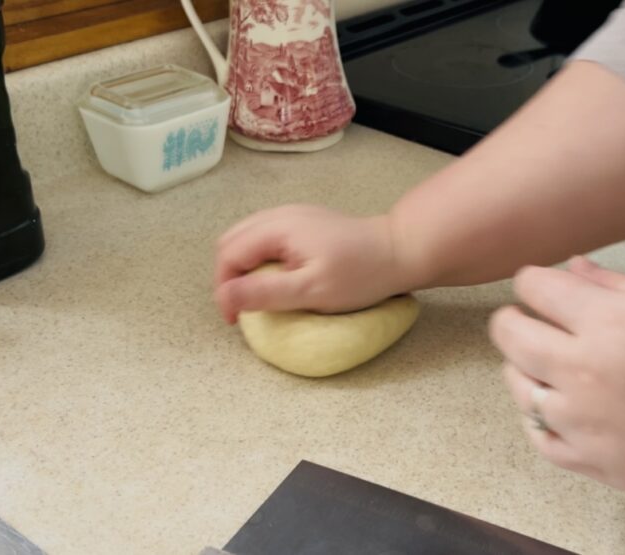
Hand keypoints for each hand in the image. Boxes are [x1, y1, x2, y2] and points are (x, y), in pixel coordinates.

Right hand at [214, 205, 420, 322]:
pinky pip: (266, 235)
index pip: (229, 255)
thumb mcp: (311, 291)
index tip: (237, 319)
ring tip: (258, 294)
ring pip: (247, 236)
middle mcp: (280, 214)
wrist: (400, 251)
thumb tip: (224, 296)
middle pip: (231, 241)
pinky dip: (260, 257)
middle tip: (244, 307)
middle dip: (229, 276)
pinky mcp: (305, 221)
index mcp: (277, 228)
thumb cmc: (360, 274)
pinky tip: (278, 276)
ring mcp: (292, 214)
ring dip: (243, 266)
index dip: (225, 289)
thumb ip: (265, 292)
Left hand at [489, 258, 624, 512]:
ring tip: (543, 362)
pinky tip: (556, 406)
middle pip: (510, 334)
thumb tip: (574, 268)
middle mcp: (581, 369)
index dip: (532, 280)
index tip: (538, 284)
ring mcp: (579, 419)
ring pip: (517, 385)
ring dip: (521, 367)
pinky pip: (537, 436)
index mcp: (607, 322)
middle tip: (526, 318)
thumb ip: (620, 284)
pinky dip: (537, 417)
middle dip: (511, 318)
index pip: (536, 288)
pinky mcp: (587, 460)